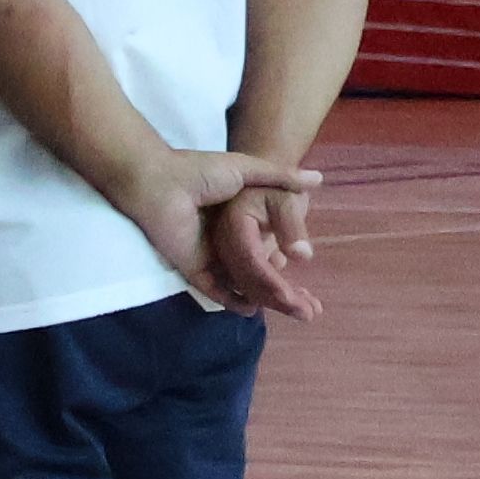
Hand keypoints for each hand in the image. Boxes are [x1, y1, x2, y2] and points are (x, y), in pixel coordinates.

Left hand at [95, 141, 321, 300]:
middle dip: (279, 285)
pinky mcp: (192, 267)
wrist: (160, 182)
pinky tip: (252, 308)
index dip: (285, 254)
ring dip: (262, 296)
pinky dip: (231, 301)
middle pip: (255, 268)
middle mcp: (224, 240)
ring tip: (289, 307)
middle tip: (304, 300)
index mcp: (237, 219)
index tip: (304, 264)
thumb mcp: (248, 170)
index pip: (266, 243)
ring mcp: (208, 255)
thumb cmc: (199, 171)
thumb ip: (281, 177)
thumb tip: (319, 179)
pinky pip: (214, 289)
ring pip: (239, 282)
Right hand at [212, 177, 321, 314]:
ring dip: (278, 300)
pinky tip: (297, 298)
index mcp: (232, 226)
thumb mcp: (288, 198)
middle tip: (310, 314)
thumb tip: (302, 256)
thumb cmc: (277, 187)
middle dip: (278, 300)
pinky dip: (274, 292)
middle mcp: (223, 244)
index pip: (251, 262)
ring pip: (249, 285)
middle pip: (247, 280)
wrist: (262, 182)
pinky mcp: (238, 261)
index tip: (295, 302)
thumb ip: (293, 224)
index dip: (272, 285)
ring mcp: (227, 254)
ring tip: (311, 309)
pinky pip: (252, 281)